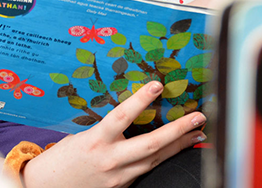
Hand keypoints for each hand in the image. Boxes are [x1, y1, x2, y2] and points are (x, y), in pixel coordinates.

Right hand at [20, 81, 206, 187]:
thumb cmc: (62, 159)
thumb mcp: (80, 136)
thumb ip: (105, 130)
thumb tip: (130, 115)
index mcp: (95, 141)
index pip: (121, 116)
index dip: (140, 100)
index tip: (157, 84)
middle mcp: (110, 160)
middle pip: (151, 144)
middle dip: (179, 129)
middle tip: (199, 116)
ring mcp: (118, 177)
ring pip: (156, 159)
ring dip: (180, 145)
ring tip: (198, 132)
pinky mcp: (122, 187)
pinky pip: (148, 170)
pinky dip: (164, 158)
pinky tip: (177, 150)